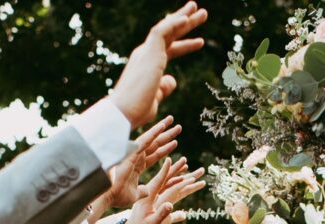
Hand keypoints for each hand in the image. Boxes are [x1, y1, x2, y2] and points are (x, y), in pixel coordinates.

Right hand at [102, 116, 181, 211]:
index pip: (155, 155)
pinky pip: (145, 141)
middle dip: (166, 135)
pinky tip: (162, 126)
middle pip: (155, 144)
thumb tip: (146, 191)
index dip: (165, 148)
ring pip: (151, 139)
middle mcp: (136, 157)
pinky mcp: (132, 153)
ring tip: (172, 120)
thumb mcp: (135, 195)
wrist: (108, 196)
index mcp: (137, 166)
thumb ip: (142, 191)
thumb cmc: (118, 196)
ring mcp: (134, 154)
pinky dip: (154, 133)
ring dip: (162, 129)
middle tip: (178, 127)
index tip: (175, 142)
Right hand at [111, 3, 209, 127]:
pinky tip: (186, 20)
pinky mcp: (148, 53)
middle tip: (201, 12)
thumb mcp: (155, 97)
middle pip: (169, 34)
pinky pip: (161, 32)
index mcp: (147, 65)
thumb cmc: (136, 110)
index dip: (185, 45)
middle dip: (185, 22)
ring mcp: (146, 52)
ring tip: (199, 10)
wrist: (123, 112)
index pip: (168, 49)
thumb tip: (172, 79)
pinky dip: (173, 24)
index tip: (201, 41)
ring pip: (166, 28)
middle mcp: (145, 54)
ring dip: (183, 18)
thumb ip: (164, 87)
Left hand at [121, 158, 206, 223]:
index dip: (164, 171)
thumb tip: (171, 205)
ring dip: (178, 173)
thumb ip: (162, 214)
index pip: (158, 181)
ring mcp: (153, 194)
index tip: (169, 159)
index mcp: (148, 197)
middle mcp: (151, 193)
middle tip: (185, 159)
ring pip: (167, 181)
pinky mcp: (155, 197)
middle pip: (165, 178)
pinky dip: (175, 181)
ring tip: (187, 165)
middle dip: (175, 168)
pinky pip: (167, 186)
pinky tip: (182, 177)